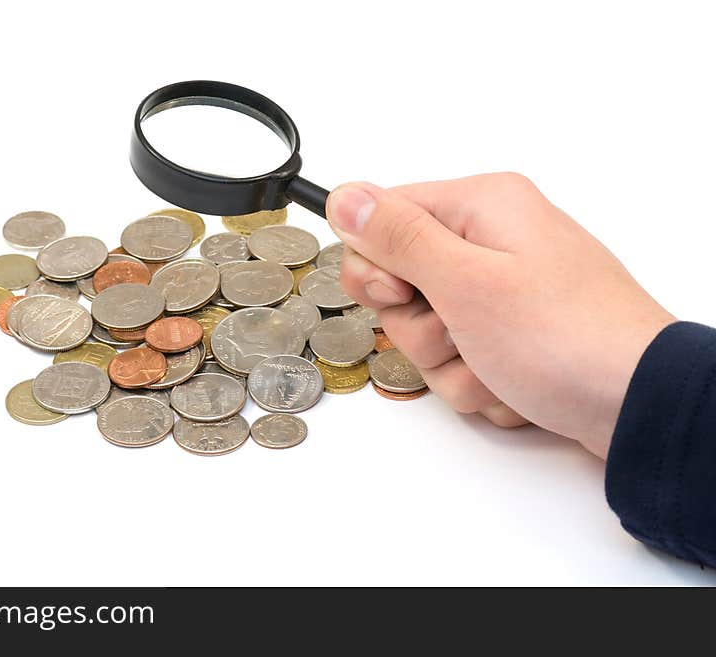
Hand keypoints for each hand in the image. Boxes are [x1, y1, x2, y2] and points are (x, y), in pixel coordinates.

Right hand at [326, 174, 674, 458]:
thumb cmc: (565, 337)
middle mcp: (491, 243)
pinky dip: (479, 382)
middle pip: (401, 285)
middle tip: (461, 332)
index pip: (383, 220)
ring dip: (453, 364)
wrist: (638, 404)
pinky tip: (515, 383)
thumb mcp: (466, 282)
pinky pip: (459, 361)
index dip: (376, 266)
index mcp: (481, 208)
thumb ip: (398, 238)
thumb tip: (344, 195)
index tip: (401, 293)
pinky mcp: (510, 335)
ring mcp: (502, 292)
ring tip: (499, 364)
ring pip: (428, 334)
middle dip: (422, 328)